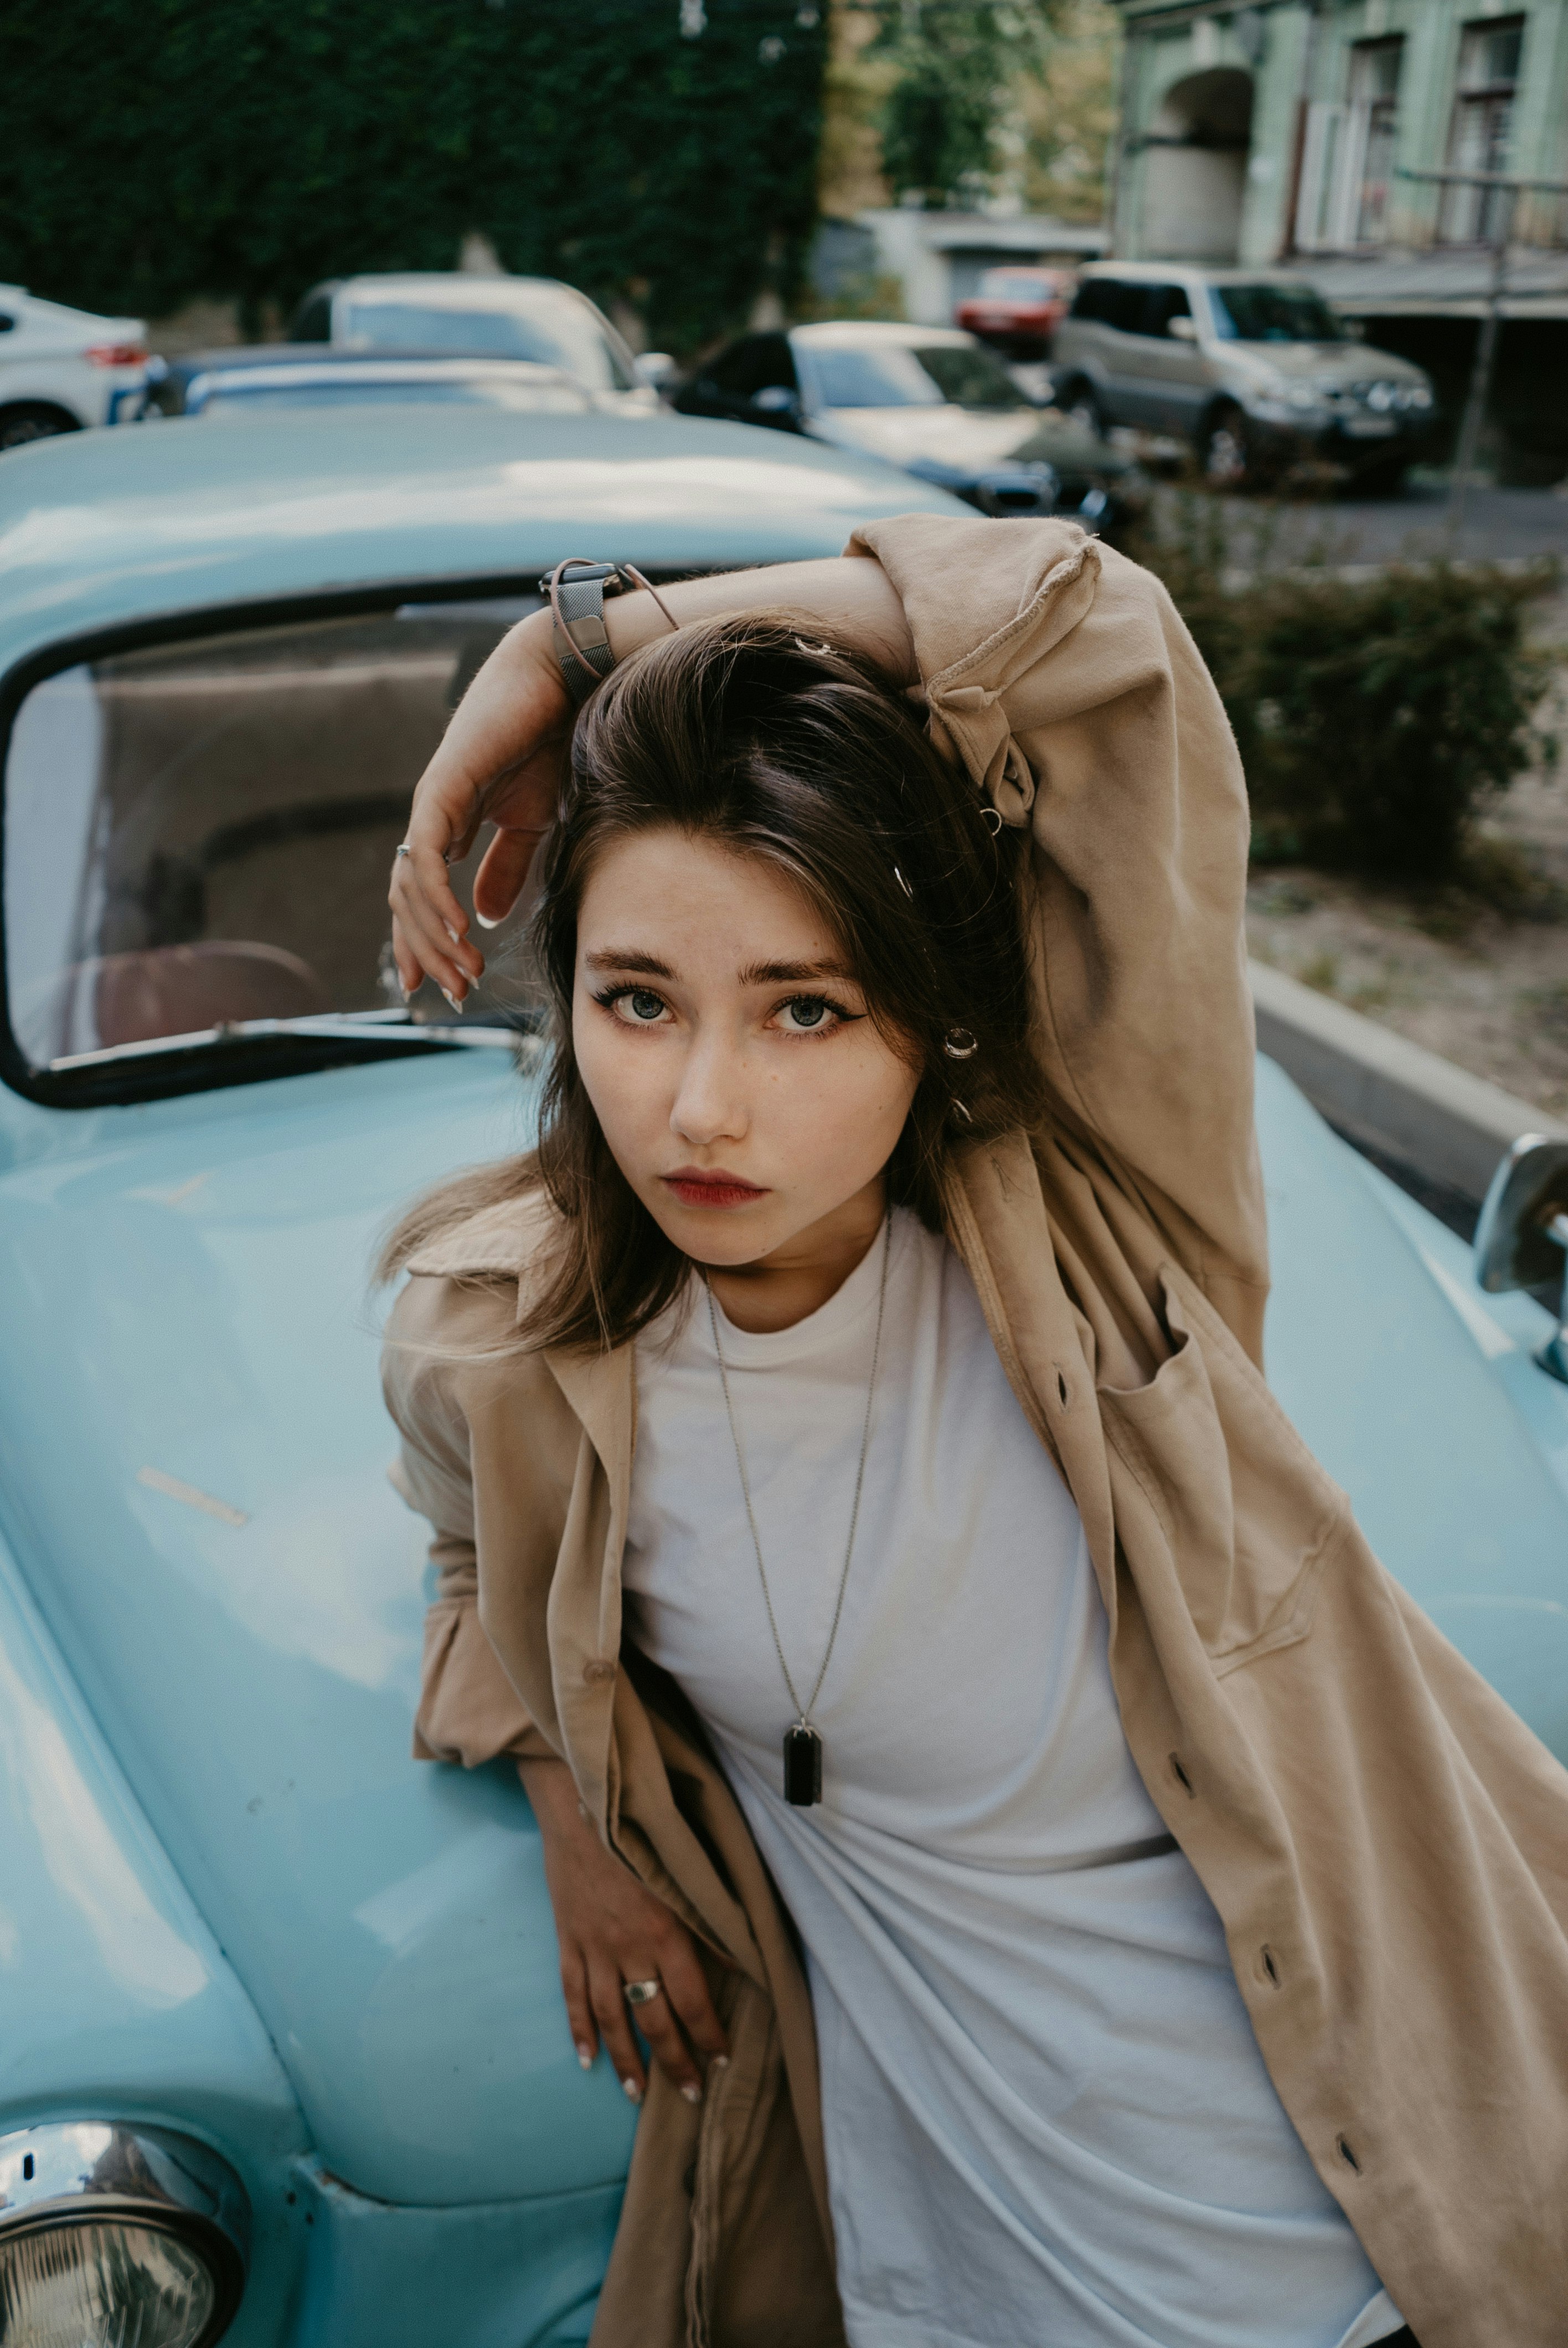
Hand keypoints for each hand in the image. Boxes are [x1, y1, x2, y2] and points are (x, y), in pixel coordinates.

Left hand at [388, 555, 912, 1006]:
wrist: (573, 672)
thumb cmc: (563, 734)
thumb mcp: (537, 819)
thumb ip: (507, 866)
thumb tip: (485, 916)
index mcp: (458, 820)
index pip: (426, 891)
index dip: (432, 940)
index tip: (451, 986)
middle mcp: (439, 814)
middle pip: (411, 896)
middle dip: (427, 950)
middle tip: (451, 993)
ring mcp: (437, 801)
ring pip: (411, 883)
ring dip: (432, 934)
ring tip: (462, 972)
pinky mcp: (443, 788)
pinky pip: (425, 855)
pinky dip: (436, 896)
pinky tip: (458, 929)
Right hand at [522, 1757, 727, 2106]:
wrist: (581, 1804)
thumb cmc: (640, 1831)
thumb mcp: (684, 1871)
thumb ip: (711, 1917)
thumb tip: (742, 1959)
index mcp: (665, 1931)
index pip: (693, 2000)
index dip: (709, 2035)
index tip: (722, 2059)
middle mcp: (629, 1948)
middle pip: (653, 2020)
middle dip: (674, 2062)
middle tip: (691, 2093)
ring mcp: (594, 1948)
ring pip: (610, 2018)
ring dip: (626, 2060)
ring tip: (638, 2093)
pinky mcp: (567, 1941)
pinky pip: (572, 1995)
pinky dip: (579, 2030)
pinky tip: (588, 2059)